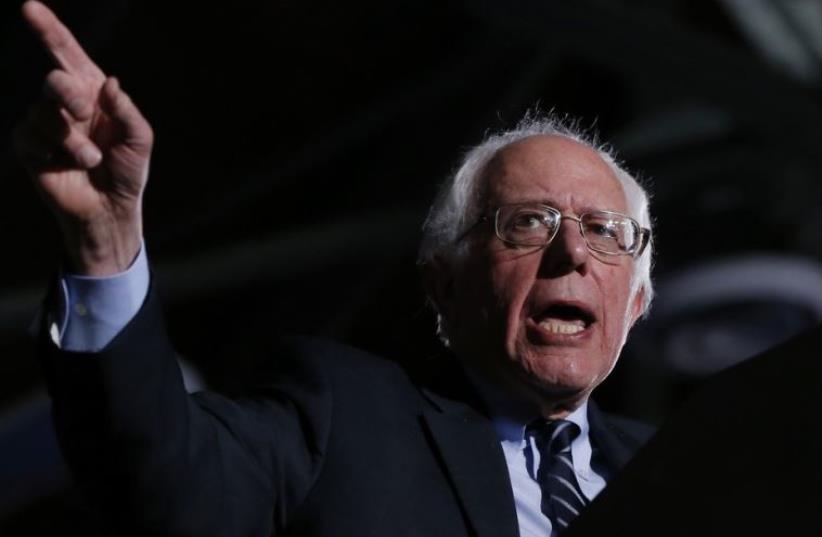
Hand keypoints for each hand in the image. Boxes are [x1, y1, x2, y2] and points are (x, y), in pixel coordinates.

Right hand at [14, 1, 152, 275]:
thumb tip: (110, 82)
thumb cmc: (127, 170)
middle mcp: (66, 103)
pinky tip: (63, 164)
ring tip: (92, 160)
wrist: (110, 208)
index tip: (30, 8)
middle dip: (69, 95)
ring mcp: (45, 124)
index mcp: (93, 92)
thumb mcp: (139, 139)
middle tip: (85, 114)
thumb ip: (127, 110)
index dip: (49, 30)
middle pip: (54, 81)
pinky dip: (53, 152)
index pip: (68, 55)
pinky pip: (30, 138)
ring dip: (74, 141)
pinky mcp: (29, 146)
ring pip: (45, 114)